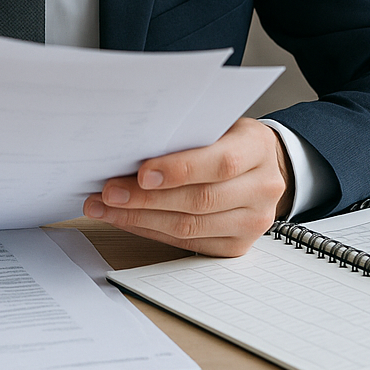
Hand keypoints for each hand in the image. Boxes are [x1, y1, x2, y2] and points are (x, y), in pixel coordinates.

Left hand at [83, 117, 290, 256]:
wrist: (263, 166)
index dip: (179, 170)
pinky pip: (188, 243)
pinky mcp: (237, 246)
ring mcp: (253, 221)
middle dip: (146, 199)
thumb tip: (132, 147)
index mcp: (258, 148)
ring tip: (105, 208)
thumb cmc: (228, 140)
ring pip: (189, 227)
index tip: (141, 173)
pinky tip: (128, 220)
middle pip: (199, 200)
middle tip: (108, 193)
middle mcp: (262, 188)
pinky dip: (152, 231)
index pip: (220, 163)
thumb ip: (187, 134)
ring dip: (140, 219)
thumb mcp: (217, 124)